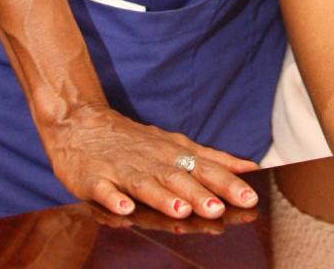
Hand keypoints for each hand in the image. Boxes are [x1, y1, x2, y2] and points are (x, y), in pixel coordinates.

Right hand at [41, 102, 258, 221]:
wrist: (81, 123)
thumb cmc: (136, 142)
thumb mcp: (176, 145)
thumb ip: (211, 160)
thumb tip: (250, 168)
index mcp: (173, 153)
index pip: (205, 167)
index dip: (228, 182)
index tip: (251, 197)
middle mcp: (152, 160)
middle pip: (179, 176)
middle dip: (200, 193)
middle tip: (220, 209)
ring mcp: (122, 168)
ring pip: (146, 184)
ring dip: (163, 198)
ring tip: (182, 210)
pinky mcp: (94, 178)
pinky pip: (105, 190)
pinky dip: (115, 199)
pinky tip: (125, 209)